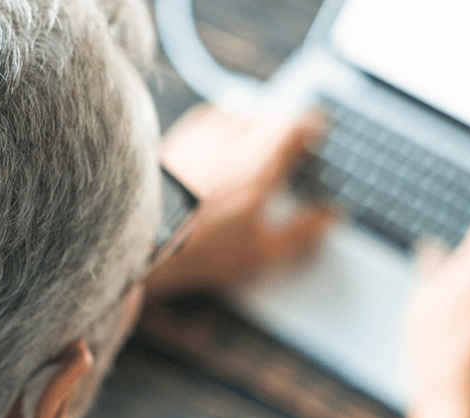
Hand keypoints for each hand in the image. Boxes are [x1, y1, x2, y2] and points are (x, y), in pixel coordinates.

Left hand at [145, 105, 334, 296]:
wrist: (138, 236)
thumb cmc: (199, 247)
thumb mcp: (260, 251)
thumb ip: (300, 232)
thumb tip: (331, 217)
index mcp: (259, 163)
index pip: (296, 126)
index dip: (312, 126)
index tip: (320, 132)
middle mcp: (231, 139)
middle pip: (267, 116)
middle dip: (281, 129)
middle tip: (289, 146)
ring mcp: (201, 134)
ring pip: (237, 114)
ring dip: (250, 125)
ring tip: (254, 147)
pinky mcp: (177, 137)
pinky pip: (208, 121)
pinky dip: (221, 128)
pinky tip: (219, 147)